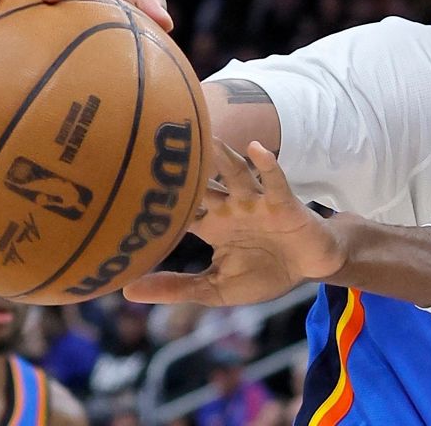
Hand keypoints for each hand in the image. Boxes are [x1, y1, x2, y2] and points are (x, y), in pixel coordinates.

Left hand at [122, 139, 346, 305]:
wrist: (309, 267)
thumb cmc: (264, 274)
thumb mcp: (217, 289)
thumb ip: (177, 288)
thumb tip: (127, 290)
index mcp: (212, 225)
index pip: (178, 210)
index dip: (154, 201)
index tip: (121, 189)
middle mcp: (230, 207)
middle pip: (203, 182)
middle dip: (184, 168)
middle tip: (155, 147)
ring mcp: (257, 202)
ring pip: (236, 173)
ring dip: (222, 156)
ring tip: (205, 139)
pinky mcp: (284, 203)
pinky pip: (275, 179)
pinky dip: (267, 164)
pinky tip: (255, 148)